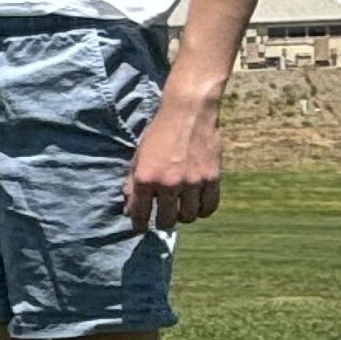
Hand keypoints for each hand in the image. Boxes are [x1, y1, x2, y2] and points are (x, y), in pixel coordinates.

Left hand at [124, 95, 221, 229]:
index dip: (139, 225)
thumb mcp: (138, 156)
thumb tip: (128, 209)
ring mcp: (192, 182)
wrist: (188, 113)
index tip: (140, 227)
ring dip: (182, 217)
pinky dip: (202, 210)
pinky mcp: (212, 179)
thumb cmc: (159, 134)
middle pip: (166, 220)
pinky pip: (208, 207)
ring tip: (179, 210)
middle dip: (161, 222)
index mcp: (146, 178)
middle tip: (162, 218)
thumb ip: (132, 183)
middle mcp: (168, 183)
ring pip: (188, 217)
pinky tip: (196, 205)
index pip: (140, 214)